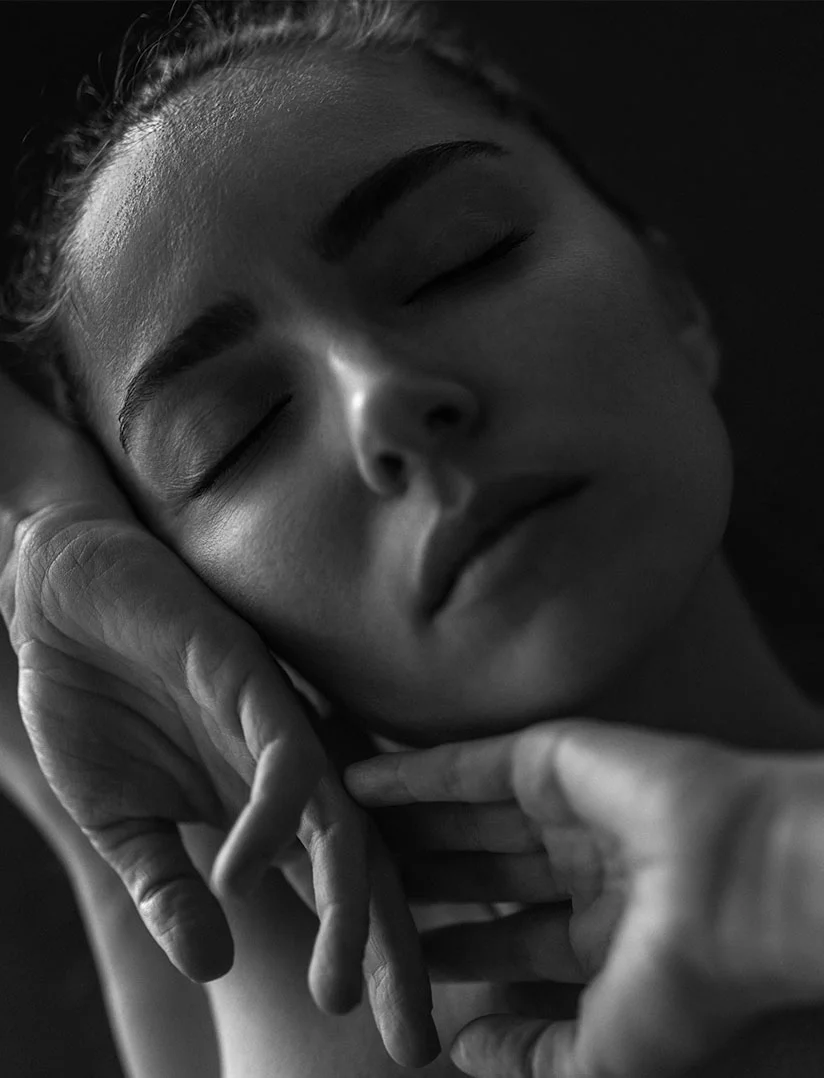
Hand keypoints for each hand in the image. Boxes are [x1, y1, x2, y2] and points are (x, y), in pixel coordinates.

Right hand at [1, 498, 436, 1065]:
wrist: (64, 602)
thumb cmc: (97, 704)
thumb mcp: (123, 822)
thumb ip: (168, 887)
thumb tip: (213, 964)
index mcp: (267, 809)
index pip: (338, 894)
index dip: (370, 963)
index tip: (392, 1043)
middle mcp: (292, 771)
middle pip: (366, 866)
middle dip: (390, 952)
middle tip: (411, 1039)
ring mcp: (278, 724)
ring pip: (341, 817)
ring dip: (346, 900)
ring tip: (341, 983)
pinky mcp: (252, 676)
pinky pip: (283, 751)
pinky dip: (269, 816)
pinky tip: (242, 871)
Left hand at [346, 718, 823, 1077]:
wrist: (745, 890)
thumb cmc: (690, 983)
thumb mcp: (606, 1052)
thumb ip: (533, 1057)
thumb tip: (461, 1049)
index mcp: (605, 931)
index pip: (508, 945)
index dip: (451, 953)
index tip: (392, 957)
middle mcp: (584, 866)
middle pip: (478, 876)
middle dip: (420, 885)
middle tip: (349, 890)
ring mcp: (568, 809)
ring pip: (464, 819)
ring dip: (404, 825)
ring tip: (339, 833)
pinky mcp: (551, 758)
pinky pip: (464, 766)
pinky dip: (409, 773)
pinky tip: (356, 782)